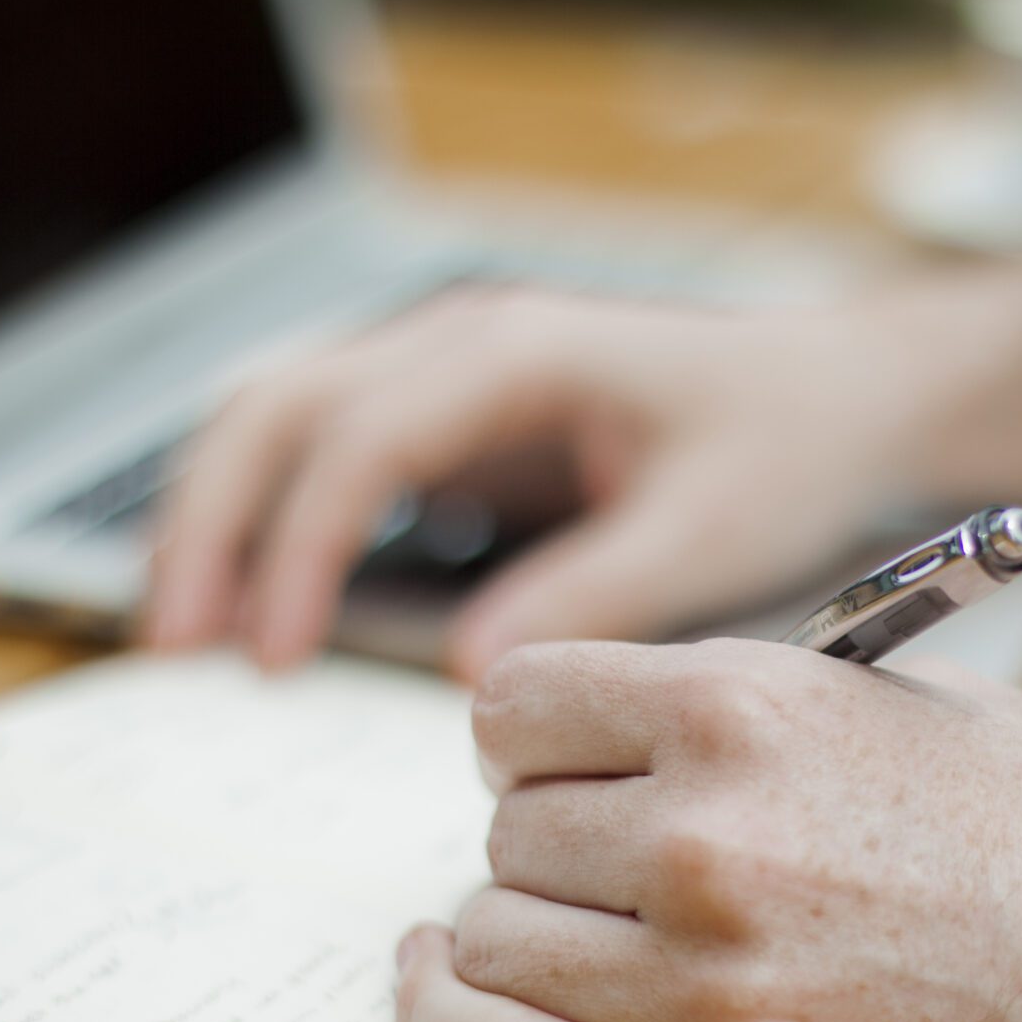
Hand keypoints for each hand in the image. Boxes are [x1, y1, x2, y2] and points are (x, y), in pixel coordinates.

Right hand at [144, 245, 1021, 679]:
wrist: (850, 391)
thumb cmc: (794, 444)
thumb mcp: (713, 529)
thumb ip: (597, 592)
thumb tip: (471, 678)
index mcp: (519, 351)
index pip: (359, 437)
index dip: (297, 547)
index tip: (271, 656)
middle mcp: (461, 342)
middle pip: (276, 407)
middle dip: (208, 522)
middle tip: (171, 649)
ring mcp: (447, 372)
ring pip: (278, 417)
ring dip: (216, 516)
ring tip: (180, 635)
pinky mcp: (452, 419)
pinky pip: (323, 452)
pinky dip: (268, 519)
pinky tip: (253, 608)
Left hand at [393, 637, 1021, 1021]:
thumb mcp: (910, 701)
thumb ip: (745, 708)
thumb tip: (616, 733)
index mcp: (749, 710)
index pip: (517, 705)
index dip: (534, 734)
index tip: (557, 761)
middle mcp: (708, 843)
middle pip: (508, 831)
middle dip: (549, 837)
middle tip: (611, 860)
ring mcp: (712, 996)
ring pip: (495, 944)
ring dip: (520, 934)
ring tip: (579, 934)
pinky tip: (456, 998)